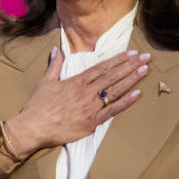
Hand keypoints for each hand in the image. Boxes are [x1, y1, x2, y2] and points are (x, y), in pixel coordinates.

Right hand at [4, 47, 150, 156]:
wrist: (33, 128)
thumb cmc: (37, 106)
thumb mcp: (45, 82)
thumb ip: (54, 65)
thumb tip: (56, 49)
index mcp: (76, 81)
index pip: (102, 67)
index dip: (118, 59)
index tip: (131, 53)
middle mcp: (86, 92)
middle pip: (112, 76)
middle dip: (130, 65)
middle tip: (146, 57)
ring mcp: (91, 108)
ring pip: (115, 91)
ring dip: (131, 80)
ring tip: (145, 70)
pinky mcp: (91, 122)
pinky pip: (112, 111)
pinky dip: (125, 102)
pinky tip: (137, 94)